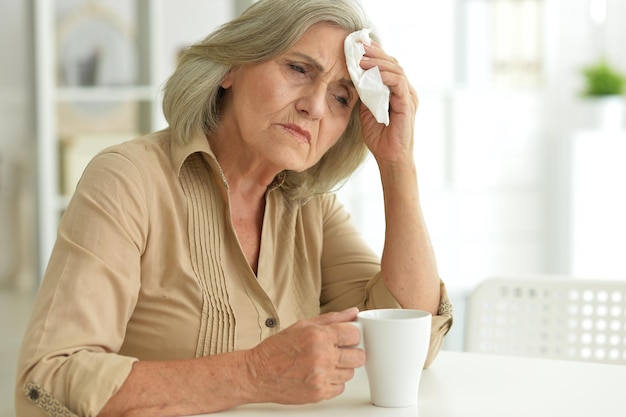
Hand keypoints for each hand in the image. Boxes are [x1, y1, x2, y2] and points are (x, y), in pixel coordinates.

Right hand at [244, 308, 364, 403]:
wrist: (257, 374)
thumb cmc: (277, 349)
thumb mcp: (303, 325)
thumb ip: (332, 319)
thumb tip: (353, 313)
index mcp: (318, 336)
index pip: (354, 335)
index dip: (351, 335)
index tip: (346, 337)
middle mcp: (322, 357)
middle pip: (359, 356)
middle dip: (351, 352)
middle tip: (338, 351)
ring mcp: (321, 377)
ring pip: (350, 373)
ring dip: (341, 368)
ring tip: (324, 363)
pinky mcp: (319, 393)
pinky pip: (340, 387)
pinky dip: (332, 382)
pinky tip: (319, 374)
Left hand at [358, 42, 417, 165]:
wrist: (389, 156)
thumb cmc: (379, 136)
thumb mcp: (367, 109)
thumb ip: (365, 92)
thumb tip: (355, 76)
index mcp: (396, 90)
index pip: (387, 65)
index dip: (374, 54)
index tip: (358, 46)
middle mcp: (405, 90)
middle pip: (392, 63)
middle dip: (375, 53)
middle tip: (359, 46)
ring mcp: (408, 96)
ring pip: (396, 69)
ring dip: (378, 62)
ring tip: (361, 59)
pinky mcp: (408, 104)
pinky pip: (398, 83)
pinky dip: (385, 76)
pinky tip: (373, 73)